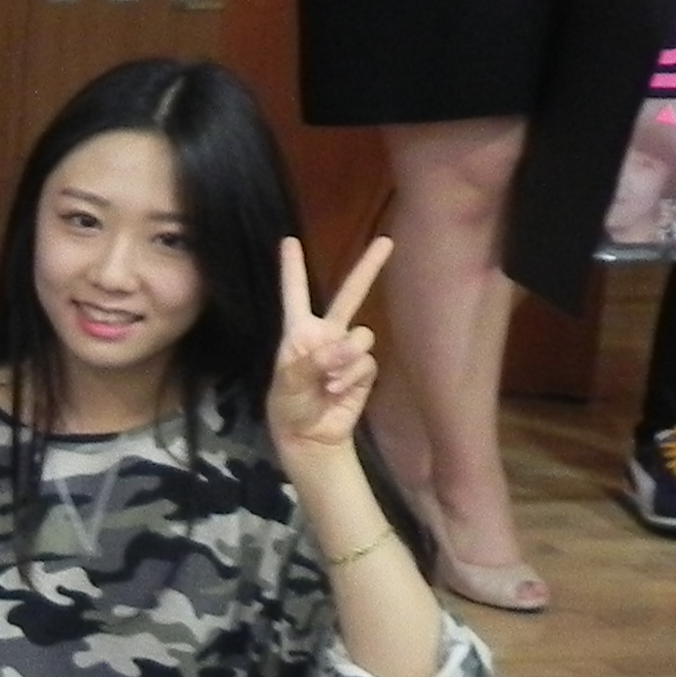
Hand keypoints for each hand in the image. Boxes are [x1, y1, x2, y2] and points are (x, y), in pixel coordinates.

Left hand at [266, 231, 391, 458]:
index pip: (295, 293)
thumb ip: (314, 362)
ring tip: (326, 383)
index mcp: (298, 330)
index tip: (288, 240)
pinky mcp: (364, 368)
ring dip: (345, 360)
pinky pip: (366, 363)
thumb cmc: (289, 406)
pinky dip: (351, 378)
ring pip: (361, 337)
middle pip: (349, 294)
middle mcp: (326, 333)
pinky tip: (336, 391)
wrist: (310, 436)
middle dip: (368, 268)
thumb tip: (346, 347)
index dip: (292, 267)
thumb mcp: (288, 384)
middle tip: (387, 241)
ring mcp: (347, 350)